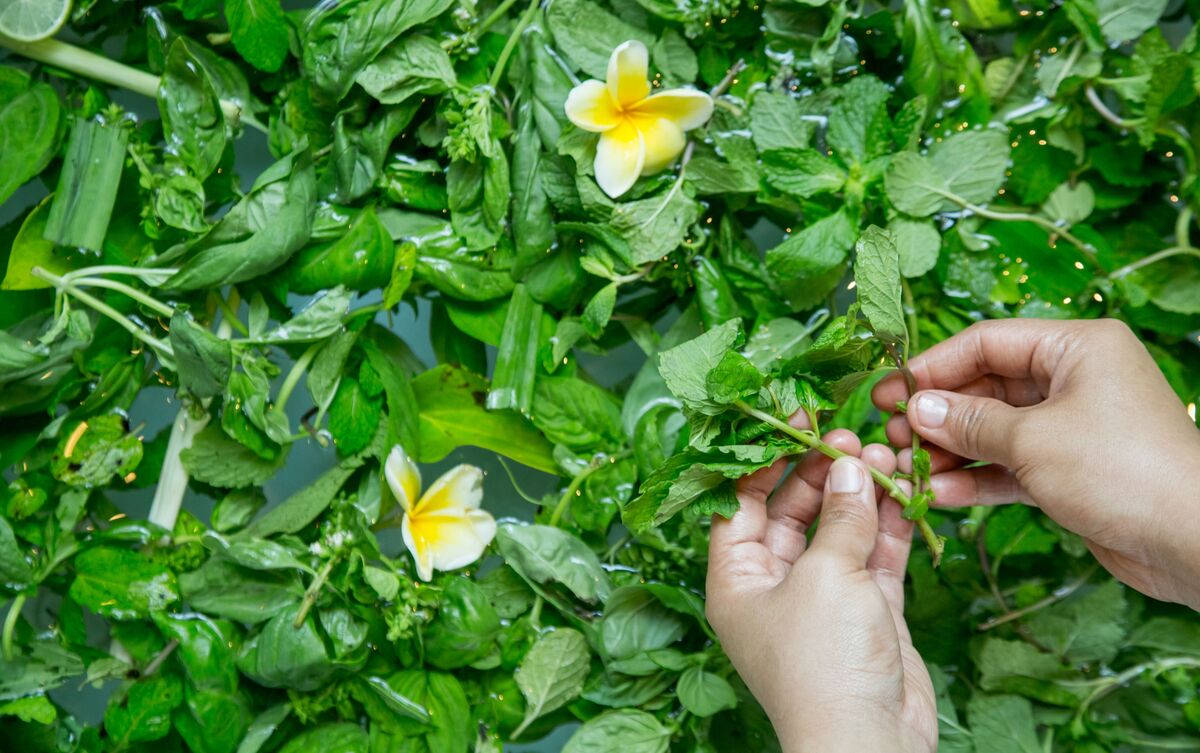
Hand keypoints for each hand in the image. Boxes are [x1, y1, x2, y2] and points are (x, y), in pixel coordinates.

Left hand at [706, 419, 935, 752]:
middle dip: (820, 473)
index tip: (793, 421)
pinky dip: (888, 524)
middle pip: (789, 511)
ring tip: (884, 456)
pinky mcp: (865, 610)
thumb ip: (839, 517)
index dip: (763, 460)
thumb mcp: (825, 576)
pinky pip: (873, 555)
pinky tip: (903, 489)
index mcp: (736, 579)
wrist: (870, 741)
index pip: (738, 504)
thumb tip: (850, 468)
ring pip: (836, 529)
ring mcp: (821, 598)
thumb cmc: (824, 662)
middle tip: (850, 439)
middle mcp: (773, 585)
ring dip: (858, 494)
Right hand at [873, 318, 1199, 608]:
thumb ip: (970, 423)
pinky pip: (1010, 466)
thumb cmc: (1120, 470)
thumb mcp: (1034, 440)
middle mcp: (1074, 380)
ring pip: (994, 430)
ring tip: (906, 468)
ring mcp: (1071, 427)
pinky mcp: (1069, 470)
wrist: (1193, 541)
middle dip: (938, 414)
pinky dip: (976, 478)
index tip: (889, 392)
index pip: (987, 343)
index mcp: (1076, 348)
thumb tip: (916, 410)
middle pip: (987, 387)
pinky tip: (938, 493)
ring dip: (950, 450)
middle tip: (891, 435)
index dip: (933, 367)